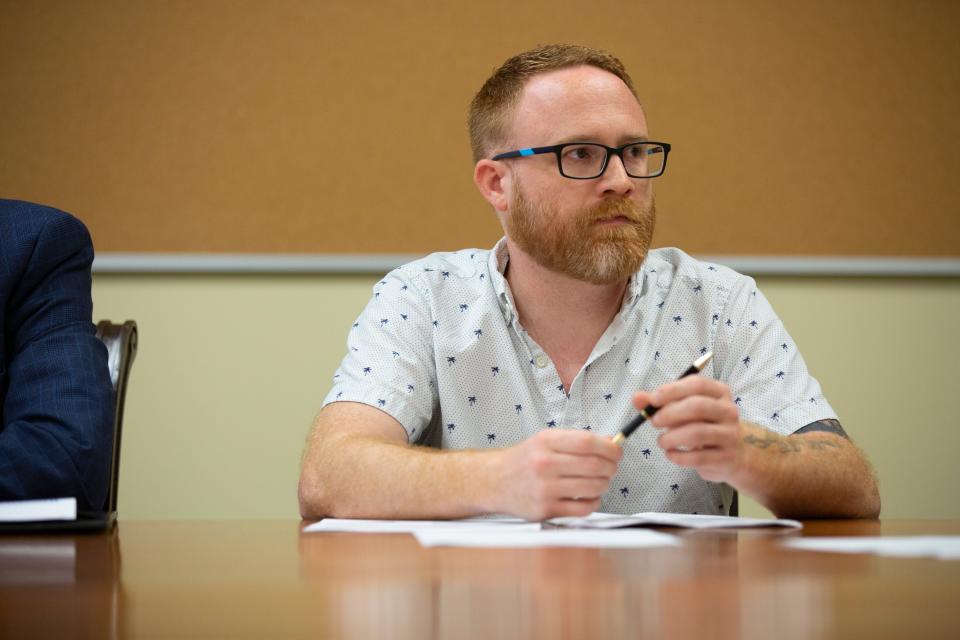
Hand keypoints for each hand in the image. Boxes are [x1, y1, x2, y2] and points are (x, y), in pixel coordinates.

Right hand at [494, 430, 621, 520]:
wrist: (494, 481)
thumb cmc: (523, 461)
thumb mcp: (545, 441)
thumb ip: (577, 441)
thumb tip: (610, 441)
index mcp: (545, 442)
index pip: (588, 442)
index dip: (609, 447)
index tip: (617, 451)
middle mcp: (544, 464)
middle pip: (594, 465)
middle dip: (611, 467)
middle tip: (612, 468)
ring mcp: (544, 488)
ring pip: (593, 487)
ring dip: (604, 484)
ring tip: (600, 481)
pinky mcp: (545, 509)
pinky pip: (583, 508)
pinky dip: (593, 502)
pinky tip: (588, 496)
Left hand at [633, 376, 741, 482]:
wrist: (734, 454)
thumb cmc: (703, 425)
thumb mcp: (684, 409)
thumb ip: (659, 402)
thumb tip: (637, 398)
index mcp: (719, 392)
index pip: (697, 384)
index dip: (672, 390)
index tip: (653, 399)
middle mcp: (728, 411)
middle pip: (697, 406)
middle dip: (669, 414)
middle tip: (654, 422)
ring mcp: (730, 435)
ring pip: (696, 433)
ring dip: (671, 437)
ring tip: (661, 441)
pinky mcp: (726, 457)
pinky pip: (697, 457)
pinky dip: (678, 456)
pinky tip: (670, 454)